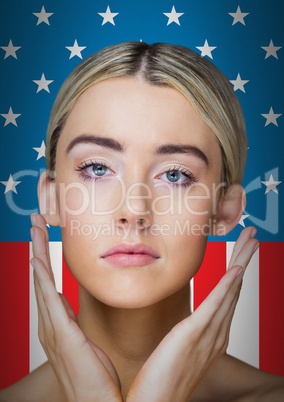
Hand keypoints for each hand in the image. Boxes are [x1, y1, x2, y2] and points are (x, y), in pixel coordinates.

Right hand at [30, 213, 122, 401]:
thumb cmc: (96, 376)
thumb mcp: (86, 342)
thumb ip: (75, 322)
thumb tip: (71, 306)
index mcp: (57, 323)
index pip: (47, 283)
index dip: (44, 258)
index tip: (43, 237)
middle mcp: (50, 323)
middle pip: (40, 277)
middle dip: (36, 248)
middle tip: (35, 222)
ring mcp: (52, 328)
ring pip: (41, 281)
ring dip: (37, 253)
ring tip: (35, 229)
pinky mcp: (61, 334)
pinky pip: (48, 299)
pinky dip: (41, 278)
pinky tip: (36, 260)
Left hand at [127, 227, 258, 401]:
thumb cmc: (164, 378)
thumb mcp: (181, 349)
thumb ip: (189, 333)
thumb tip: (189, 323)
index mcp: (214, 334)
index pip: (230, 295)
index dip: (238, 270)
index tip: (242, 251)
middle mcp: (218, 333)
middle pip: (236, 288)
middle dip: (245, 259)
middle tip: (253, 235)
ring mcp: (209, 334)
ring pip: (230, 290)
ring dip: (241, 262)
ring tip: (250, 240)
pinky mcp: (194, 334)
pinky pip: (215, 305)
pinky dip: (227, 286)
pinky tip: (237, 269)